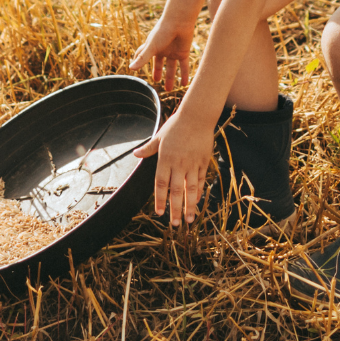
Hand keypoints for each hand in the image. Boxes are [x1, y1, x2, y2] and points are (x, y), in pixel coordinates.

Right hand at [129, 14, 194, 89]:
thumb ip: (142, 59)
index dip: (139, 61)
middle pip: (159, 63)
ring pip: (171, 67)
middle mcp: (163, 49)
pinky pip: (184, 66)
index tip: (135, 68)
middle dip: (157, 72)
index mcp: (153, 46)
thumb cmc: (162, 31)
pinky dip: (184, 75)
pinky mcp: (183, 52)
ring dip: (170, 78)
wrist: (179, 21)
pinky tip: (184, 84)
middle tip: (156, 81)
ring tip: (169, 89)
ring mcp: (173, 51)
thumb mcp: (151, 47)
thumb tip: (131, 69)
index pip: (144, 55)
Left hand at [133, 108, 214, 225]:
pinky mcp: (204, 162)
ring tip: (189, 220)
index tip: (159, 213)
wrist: (197, 116)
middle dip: (174, 209)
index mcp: (166, 159)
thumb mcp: (160, 136)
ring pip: (191, 189)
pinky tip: (198, 201)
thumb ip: (149, 148)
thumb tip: (135, 154)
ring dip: (190, 206)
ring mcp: (193, 164)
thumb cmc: (176, 125)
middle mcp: (179, 164)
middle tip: (174, 224)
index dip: (160, 200)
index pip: (161, 184)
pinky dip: (199, 191)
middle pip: (176, 191)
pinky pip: (201, 180)